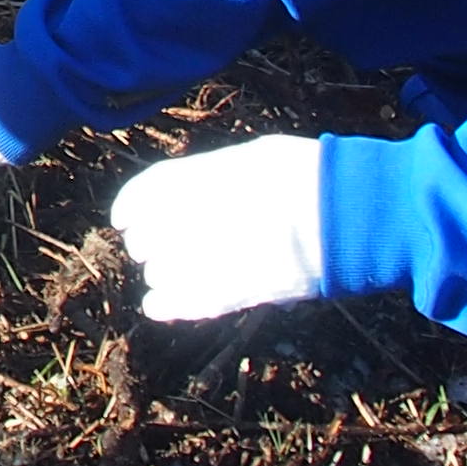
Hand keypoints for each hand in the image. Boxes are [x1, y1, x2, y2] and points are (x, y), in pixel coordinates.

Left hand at [108, 137, 326, 318]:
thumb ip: (215, 177)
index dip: (130, 207)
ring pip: (159, 273)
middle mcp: (193, 217)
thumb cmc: (305, 176)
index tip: (123, 218)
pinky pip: (178, 305)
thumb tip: (199, 192)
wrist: (343, 214)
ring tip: (171, 272)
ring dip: (161, 272)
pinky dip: (165, 306)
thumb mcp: (250, 159)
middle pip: (146, 237)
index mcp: (198, 179)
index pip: (144, 194)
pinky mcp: (229, 294)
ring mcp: (208, 257)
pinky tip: (157, 305)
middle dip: (148, 241)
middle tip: (155, 244)